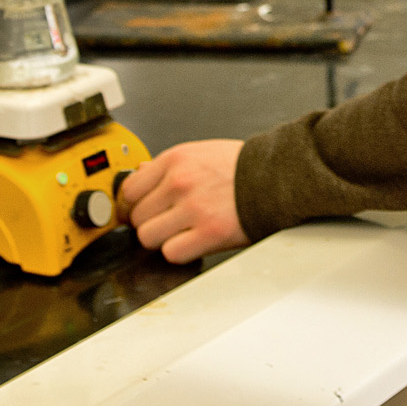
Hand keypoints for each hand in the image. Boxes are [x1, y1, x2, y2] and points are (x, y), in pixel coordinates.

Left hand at [119, 138, 246, 263]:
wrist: (277, 177)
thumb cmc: (242, 167)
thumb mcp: (201, 152)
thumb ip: (168, 165)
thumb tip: (140, 173)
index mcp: (175, 160)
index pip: (129, 189)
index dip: (133, 204)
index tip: (139, 211)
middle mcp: (180, 182)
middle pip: (136, 216)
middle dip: (149, 223)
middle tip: (166, 224)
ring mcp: (193, 208)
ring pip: (148, 237)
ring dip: (162, 240)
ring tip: (180, 233)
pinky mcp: (209, 232)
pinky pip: (172, 253)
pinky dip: (179, 252)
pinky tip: (193, 242)